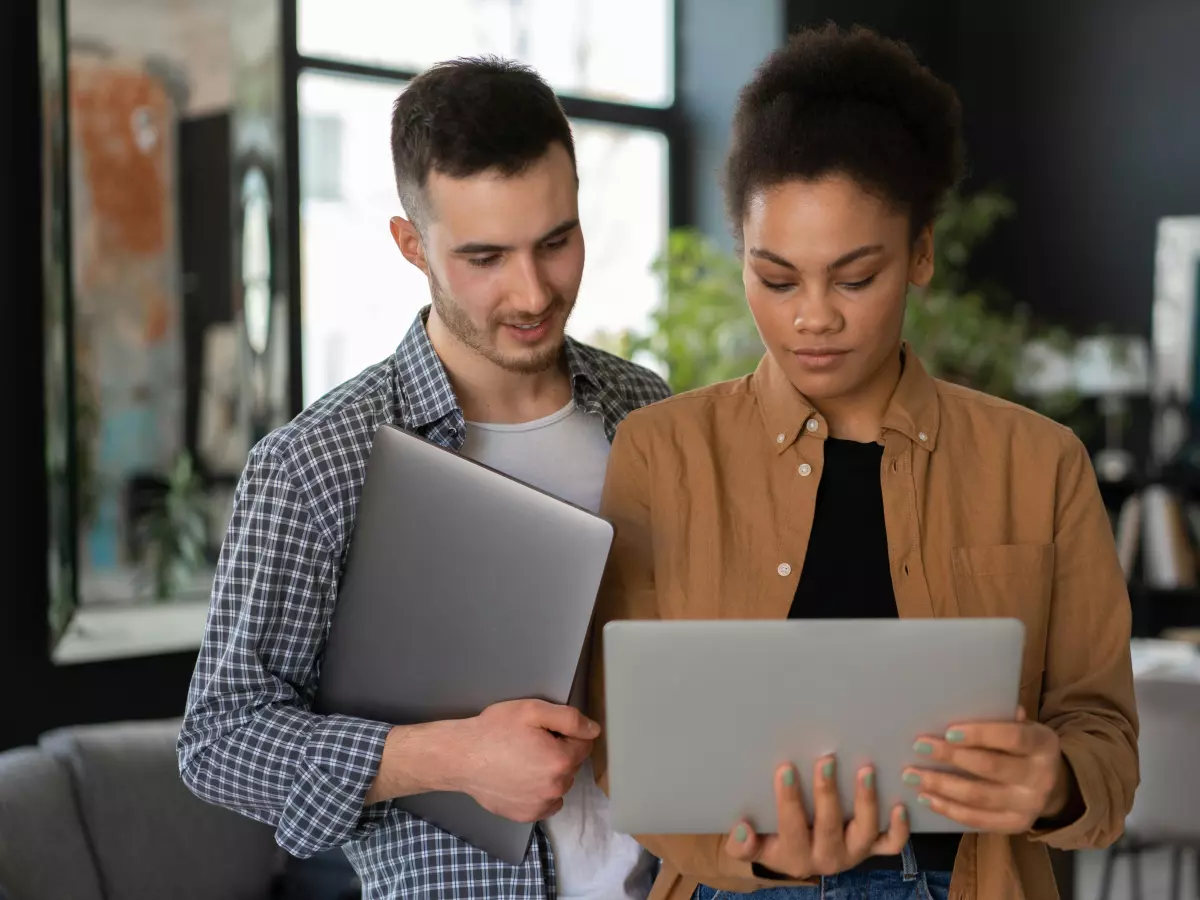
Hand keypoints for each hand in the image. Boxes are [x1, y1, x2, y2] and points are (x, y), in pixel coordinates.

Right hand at [459, 699, 599, 822]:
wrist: (462, 757)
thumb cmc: (494, 730)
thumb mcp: (532, 710)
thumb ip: (569, 719)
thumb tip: (594, 730)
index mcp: (560, 761)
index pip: (584, 744)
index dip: (567, 733)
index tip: (546, 730)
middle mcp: (555, 788)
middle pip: (572, 765)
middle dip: (559, 752)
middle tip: (531, 742)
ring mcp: (541, 805)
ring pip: (560, 784)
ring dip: (550, 773)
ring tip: (523, 760)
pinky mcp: (526, 816)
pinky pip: (547, 803)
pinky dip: (540, 792)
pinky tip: (521, 778)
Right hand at [724, 756, 909, 878]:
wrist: (794, 857)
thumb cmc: (771, 839)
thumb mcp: (753, 846)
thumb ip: (742, 844)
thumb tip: (741, 829)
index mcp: (795, 857)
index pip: (791, 829)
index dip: (788, 801)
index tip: (785, 769)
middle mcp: (827, 858)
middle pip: (829, 827)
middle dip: (827, 793)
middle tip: (825, 760)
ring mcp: (853, 853)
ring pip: (865, 832)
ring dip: (866, 801)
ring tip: (864, 770)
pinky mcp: (871, 848)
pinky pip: (891, 844)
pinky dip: (899, 828)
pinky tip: (899, 803)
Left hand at [905, 707, 1067, 832]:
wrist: (1052, 783)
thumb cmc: (1023, 745)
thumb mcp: (1022, 726)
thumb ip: (1000, 717)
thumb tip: (969, 703)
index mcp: (1043, 744)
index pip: (1012, 738)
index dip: (980, 734)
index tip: (948, 731)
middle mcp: (1040, 777)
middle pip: (990, 767)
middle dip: (951, 756)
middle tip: (919, 747)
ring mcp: (1029, 806)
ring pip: (979, 797)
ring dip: (942, 786)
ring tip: (912, 776)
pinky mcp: (1015, 825)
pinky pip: (978, 820)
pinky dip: (949, 809)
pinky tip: (927, 798)